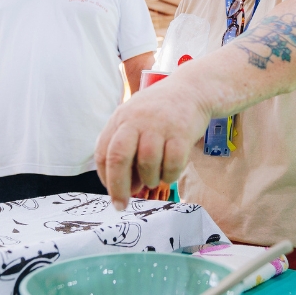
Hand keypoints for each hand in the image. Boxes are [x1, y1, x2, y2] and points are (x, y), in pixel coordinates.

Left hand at [95, 79, 209, 210]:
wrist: (192, 89)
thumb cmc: (160, 112)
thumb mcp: (135, 120)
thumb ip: (126, 148)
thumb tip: (125, 186)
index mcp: (120, 118)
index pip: (103, 152)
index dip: (106, 178)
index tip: (113, 194)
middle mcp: (136, 120)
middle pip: (118, 157)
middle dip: (118, 187)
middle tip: (122, 204)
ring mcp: (159, 125)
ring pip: (147, 164)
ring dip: (150, 180)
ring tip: (155, 178)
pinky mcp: (181, 132)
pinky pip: (172, 164)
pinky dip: (170, 175)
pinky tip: (170, 171)